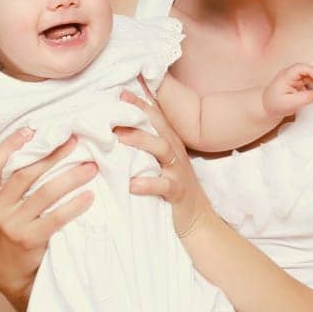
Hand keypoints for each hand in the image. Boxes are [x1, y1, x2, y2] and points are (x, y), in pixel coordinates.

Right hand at [0, 128, 97, 311]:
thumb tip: (32, 154)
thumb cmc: (5, 237)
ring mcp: (10, 224)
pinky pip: (56, 217)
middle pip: (27, 173)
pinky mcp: (27, 240)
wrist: (5, 276)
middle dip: (53, 155)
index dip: (13, 144)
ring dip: (71, 177)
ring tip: (90, 167)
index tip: (33, 129)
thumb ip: (6, 188)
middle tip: (75, 141)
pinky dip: (75, 205)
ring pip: (45, 193)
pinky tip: (89, 197)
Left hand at [114, 77, 216, 239]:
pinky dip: (148, 183)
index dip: (140, 103)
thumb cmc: (172, 187)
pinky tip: (132, 184)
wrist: (197, 219)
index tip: (121, 92)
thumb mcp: (160, 163)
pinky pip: (164, 185)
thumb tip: (118, 131)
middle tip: (115, 110)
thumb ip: (145, 146)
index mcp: (169, 143)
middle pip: (158, 127)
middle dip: (138, 115)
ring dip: (140, 142)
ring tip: (119, 140)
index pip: (155, 117)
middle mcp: (175, 152)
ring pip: (161, 149)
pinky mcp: (177, 191)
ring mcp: (177, 170)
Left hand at [262, 62, 312, 117]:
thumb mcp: (288, 104)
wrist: (267, 107)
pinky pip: (312, 80)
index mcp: (286, 75)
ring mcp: (297, 78)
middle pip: (310, 70)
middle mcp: (292, 74)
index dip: (312, 71)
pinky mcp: (300, 83)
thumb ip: (303, 99)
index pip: (301, 68)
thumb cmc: (275, 105)